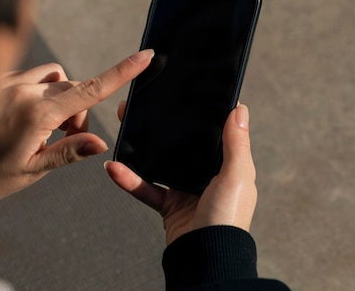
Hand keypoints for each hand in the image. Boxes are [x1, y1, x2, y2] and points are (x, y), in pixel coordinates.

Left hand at [0, 50, 153, 199]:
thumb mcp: (32, 169)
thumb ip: (68, 152)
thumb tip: (100, 143)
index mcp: (36, 114)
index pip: (88, 91)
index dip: (120, 73)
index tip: (144, 56)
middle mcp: (23, 90)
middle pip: (74, 88)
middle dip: (79, 111)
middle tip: (66, 138)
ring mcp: (9, 81)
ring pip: (55, 78)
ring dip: (61, 98)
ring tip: (45, 128)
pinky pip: (33, 77)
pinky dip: (41, 93)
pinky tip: (25, 117)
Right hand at [105, 104, 256, 244]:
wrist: (205, 258)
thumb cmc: (228, 220)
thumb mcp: (236, 177)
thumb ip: (236, 144)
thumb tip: (240, 110)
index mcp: (226, 166)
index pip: (212, 134)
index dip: (198, 115)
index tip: (180, 96)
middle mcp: (206, 176)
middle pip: (180, 145)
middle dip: (161, 129)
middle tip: (142, 109)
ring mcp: (186, 190)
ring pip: (158, 163)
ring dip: (139, 150)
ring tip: (123, 130)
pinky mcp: (168, 204)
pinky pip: (145, 187)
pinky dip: (129, 179)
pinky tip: (114, 168)